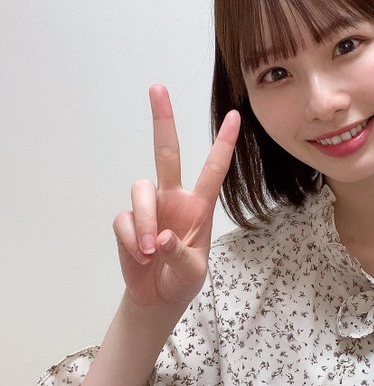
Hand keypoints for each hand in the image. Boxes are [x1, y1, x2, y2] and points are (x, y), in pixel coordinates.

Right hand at [113, 84, 239, 307]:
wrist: (158, 297)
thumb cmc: (183, 279)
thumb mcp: (193, 271)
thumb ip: (181, 255)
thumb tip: (163, 237)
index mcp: (199, 206)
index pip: (214, 169)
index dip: (224, 143)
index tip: (236, 115)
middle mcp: (174, 198)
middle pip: (166, 152)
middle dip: (163, 120)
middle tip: (157, 88)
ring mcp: (150, 208)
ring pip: (141, 190)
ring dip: (146, 222)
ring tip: (151, 252)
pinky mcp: (128, 221)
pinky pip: (125, 218)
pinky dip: (131, 239)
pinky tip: (140, 256)